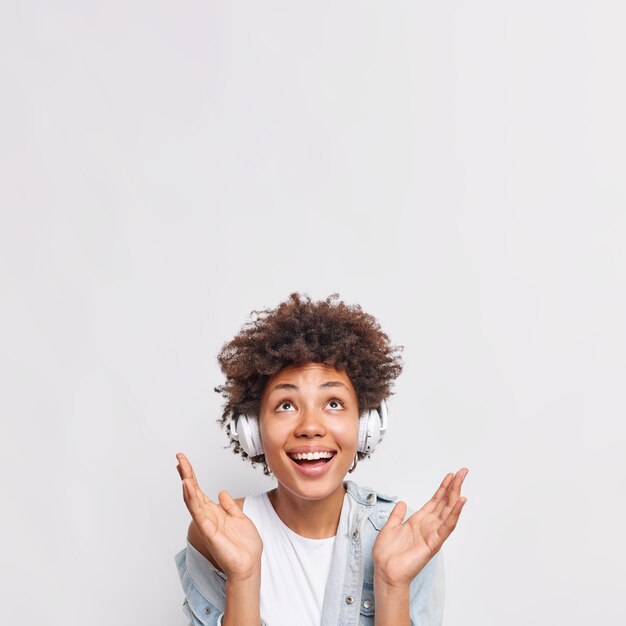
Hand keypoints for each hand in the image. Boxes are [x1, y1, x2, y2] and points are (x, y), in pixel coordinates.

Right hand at [176, 452, 262, 580]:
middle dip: (186, 474)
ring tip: (182, 467)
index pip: (199, 490)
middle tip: (179, 458)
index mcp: (214, 512)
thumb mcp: (240, 519)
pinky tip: (188, 486)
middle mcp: (208, 516)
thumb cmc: (245, 547)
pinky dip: (192, 499)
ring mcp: (207, 524)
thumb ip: (229, 506)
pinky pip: (199, 513)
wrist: (249, 565)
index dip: (191, 475)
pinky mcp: (209, 531)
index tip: (183, 461)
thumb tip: (222, 493)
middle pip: (192, 492)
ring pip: (192, 500)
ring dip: (186, 483)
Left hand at [372, 468, 467, 587]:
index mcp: (419, 521)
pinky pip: (447, 527)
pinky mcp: (434, 543)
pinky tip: (460, 503)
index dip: (443, 488)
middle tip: (463, 472)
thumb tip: (402, 503)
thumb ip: (397, 515)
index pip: (435, 501)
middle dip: (454, 487)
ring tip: (462, 482)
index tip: (451, 476)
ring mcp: (432, 534)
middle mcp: (428, 525)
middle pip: (445, 502)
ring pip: (448, 511)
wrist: (385, 571)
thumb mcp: (390, 527)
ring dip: (456, 496)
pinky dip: (454, 514)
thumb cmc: (387, 554)